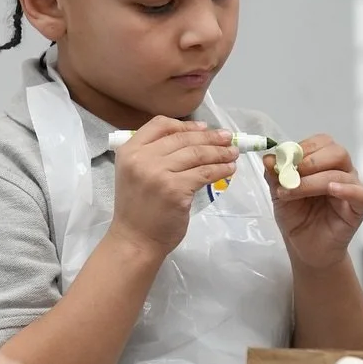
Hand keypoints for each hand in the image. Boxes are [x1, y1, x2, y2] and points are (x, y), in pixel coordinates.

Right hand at [111, 117, 238, 257]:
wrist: (135, 239)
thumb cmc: (137, 208)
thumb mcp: (134, 173)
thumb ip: (152, 155)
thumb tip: (191, 138)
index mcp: (129, 151)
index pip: (159, 125)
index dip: (184, 124)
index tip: (203, 128)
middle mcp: (141, 158)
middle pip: (182, 138)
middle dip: (210, 137)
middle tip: (227, 138)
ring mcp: (158, 173)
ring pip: (197, 154)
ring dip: (219, 152)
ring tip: (232, 153)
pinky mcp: (176, 189)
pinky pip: (204, 173)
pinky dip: (221, 169)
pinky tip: (229, 169)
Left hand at [264, 134, 362, 269]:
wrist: (304, 246)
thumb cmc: (296, 216)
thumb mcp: (279, 193)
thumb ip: (274, 175)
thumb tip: (268, 158)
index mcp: (323, 163)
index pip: (321, 142)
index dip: (302, 148)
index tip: (282, 159)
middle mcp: (341, 172)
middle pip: (336, 152)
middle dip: (310, 160)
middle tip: (290, 175)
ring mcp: (351, 188)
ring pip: (341, 173)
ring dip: (312, 181)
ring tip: (290, 192)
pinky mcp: (358, 208)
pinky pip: (360, 193)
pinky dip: (346, 189)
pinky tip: (331, 190)